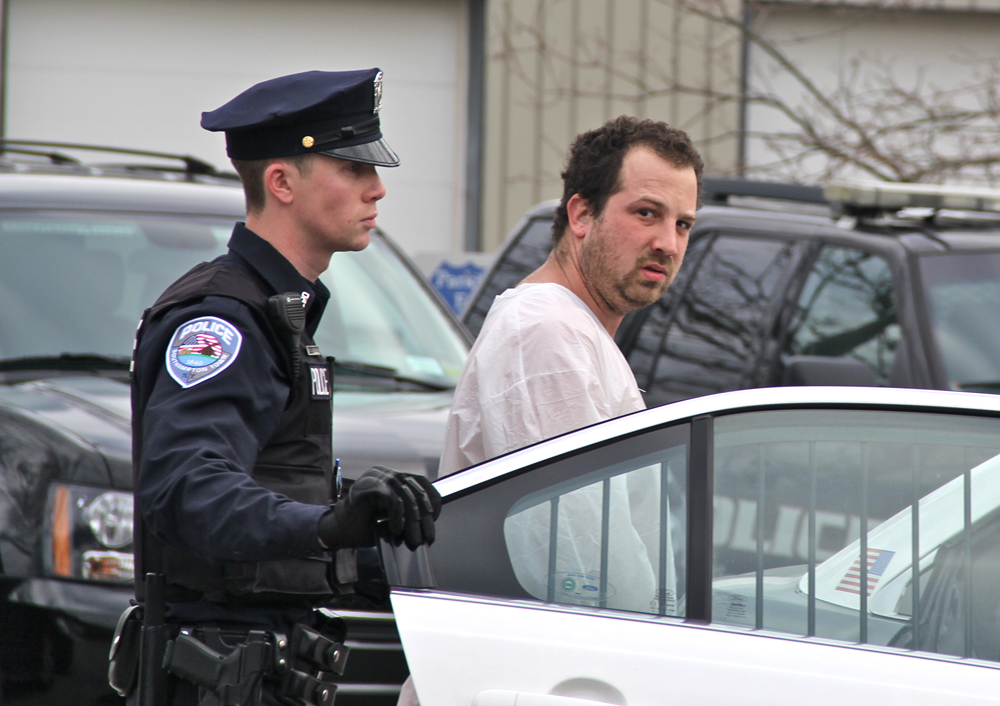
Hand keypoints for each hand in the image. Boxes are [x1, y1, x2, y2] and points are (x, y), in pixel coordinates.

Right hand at [318, 467, 441, 550]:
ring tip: (413, 538)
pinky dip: (398, 517)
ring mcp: (377, 477)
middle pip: (417, 491)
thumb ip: (410, 511)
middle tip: (428, 537)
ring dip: (413, 521)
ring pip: (407, 496)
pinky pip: (393, 499)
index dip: (433, 501)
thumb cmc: (367, 524)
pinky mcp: (369, 486)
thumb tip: (431, 521)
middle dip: (425, 517)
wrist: (340, 529)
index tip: (434, 519)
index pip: (423, 482)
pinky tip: (396, 529)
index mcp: (394, 477)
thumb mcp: (394, 515)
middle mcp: (386, 473)